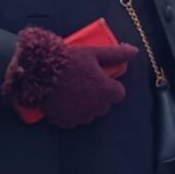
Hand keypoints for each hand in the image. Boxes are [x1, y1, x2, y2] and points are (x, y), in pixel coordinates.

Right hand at [3, 27, 137, 128]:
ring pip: (90, 114)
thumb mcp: (95, 53)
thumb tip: (135, 51)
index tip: (100, 79)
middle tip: (85, 83)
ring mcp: (81, 116)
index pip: (118, 94)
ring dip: (86, 106)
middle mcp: (97, 107)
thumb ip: (117, 54)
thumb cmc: (69, 60)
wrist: (38, 70)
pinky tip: (64, 101)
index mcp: (107, 91)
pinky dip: (71, 113)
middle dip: (99, 96)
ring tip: (74, 91)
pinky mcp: (66, 122)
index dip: (110, 85)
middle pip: (104, 105)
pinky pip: (74, 120)